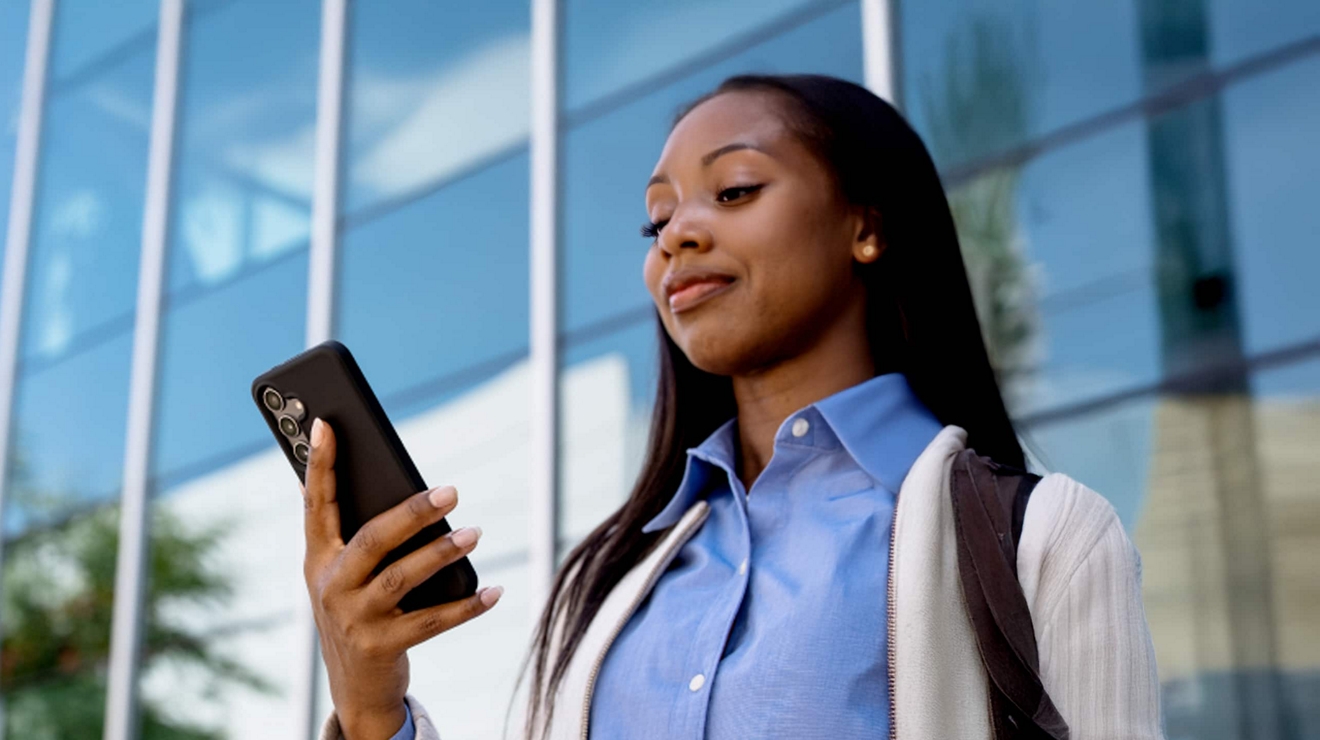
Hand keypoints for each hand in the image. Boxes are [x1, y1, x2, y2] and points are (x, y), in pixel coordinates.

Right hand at [301, 418, 502, 739]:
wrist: (353, 689)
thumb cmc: (357, 611)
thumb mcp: (342, 575)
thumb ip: (353, 534)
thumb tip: (385, 488)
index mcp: (317, 559)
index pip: (316, 504)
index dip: (320, 464)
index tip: (327, 423)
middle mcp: (330, 586)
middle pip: (372, 540)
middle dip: (412, 512)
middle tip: (452, 491)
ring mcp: (354, 619)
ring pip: (402, 578)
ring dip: (442, 554)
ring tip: (475, 533)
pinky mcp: (381, 647)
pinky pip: (431, 622)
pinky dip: (466, 606)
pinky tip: (494, 591)